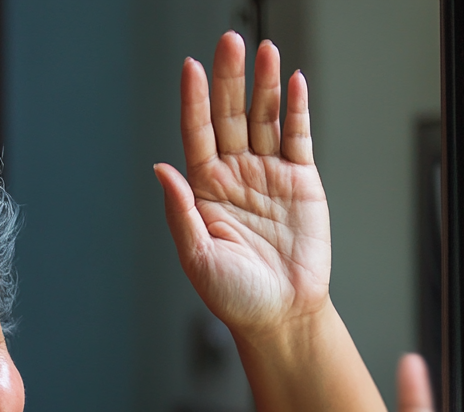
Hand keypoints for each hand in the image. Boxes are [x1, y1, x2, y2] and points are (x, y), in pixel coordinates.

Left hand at [154, 32, 330, 336]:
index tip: (192, 69)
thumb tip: (162, 170)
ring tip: (263, 51)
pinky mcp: (301, 182)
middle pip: (229, 116)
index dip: (194, 101)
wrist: (281, 317)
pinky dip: (297, 109)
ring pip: (264, 119)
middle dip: (229, 79)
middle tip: (229, 41)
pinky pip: (298, 137)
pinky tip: (293, 82)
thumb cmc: (236, 297)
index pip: (197, 135)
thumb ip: (181, 212)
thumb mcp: (197, 259)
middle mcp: (235, 177)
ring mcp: (268, 176)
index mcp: (206, 192)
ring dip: (263, 85)